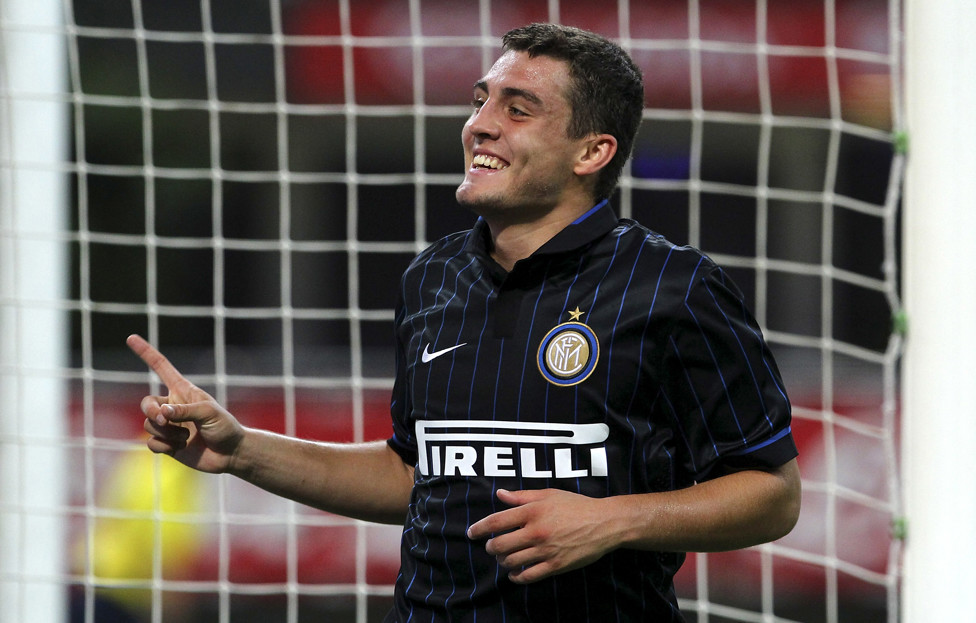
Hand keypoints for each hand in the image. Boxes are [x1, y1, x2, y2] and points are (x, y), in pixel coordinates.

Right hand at [127, 334, 244, 473]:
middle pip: (147, 404)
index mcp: (183, 391)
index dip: (146, 353)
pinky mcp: (167, 444)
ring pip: (149, 425)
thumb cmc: (224, 427)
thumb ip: (184, 410)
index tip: (131, 337)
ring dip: (166, 432)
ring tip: (186, 437)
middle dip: (152, 412)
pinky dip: (163, 446)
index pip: (161, 368)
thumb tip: (162, 412)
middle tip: (165, 419)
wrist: (230, 454)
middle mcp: (173, 406)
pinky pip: (151, 443)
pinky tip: (179, 448)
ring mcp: (169, 426)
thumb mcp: (209, 413)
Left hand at [466, 488, 618, 583]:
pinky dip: (517, 577)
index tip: (472, 533)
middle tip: (491, 547)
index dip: (480, 528)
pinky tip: (515, 574)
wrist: (604, 523)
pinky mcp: (555, 566)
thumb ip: (522, 496)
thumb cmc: (576, 505)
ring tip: (505, 557)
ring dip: (503, 561)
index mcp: (533, 511)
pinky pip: (528, 576)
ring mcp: (545, 550)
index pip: (497, 521)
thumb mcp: (549, 494)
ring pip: (511, 561)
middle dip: (491, 547)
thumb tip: (500, 494)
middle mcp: (536, 531)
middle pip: (500, 545)